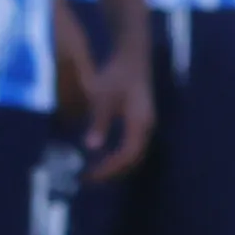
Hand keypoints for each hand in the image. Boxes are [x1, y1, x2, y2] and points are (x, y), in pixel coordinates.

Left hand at [79, 14, 157, 180]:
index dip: (109, 168)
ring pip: (133, 155)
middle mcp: (146, 128)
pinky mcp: (140, 122)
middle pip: (132, 160)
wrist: (132, 56)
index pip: (126, 155)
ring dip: (115, 166)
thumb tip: (91, 146)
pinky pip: (131, 147)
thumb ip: (99, 121)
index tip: (90, 176)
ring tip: (93, 173)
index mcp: (140, 123)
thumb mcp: (104, 96)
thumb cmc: (117, 73)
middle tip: (88, 179)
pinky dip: (117, 157)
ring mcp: (145, 126)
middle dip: (112, 172)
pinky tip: (102, 157)